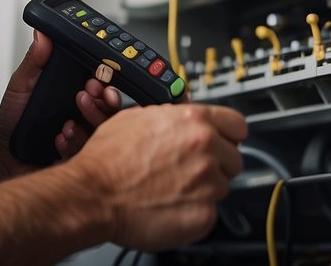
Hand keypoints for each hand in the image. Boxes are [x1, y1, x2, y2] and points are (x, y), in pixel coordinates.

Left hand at [0, 31, 120, 178]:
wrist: (6, 153)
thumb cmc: (15, 119)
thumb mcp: (20, 85)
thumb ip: (33, 61)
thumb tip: (41, 35)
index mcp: (74, 89)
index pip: (101, 80)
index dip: (105, 77)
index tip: (98, 76)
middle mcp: (84, 109)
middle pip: (111, 103)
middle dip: (105, 98)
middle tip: (87, 93)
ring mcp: (85, 131)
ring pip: (105, 126)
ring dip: (91, 119)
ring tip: (69, 121)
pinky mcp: (80, 152)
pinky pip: (89, 148)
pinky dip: (74, 142)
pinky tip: (60, 138)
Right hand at [67, 103, 248, 250]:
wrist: (93, 194)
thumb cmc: (108, 158)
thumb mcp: (141, 116)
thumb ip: (173, 117)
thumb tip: (183, 119)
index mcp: (195, 120)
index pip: (238, 125)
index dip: (228, 134)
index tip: (222, 141)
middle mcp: (206, 148)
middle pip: (234, 157)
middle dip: (216, 163)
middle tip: (189, 170)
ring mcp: (208, 182)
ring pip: (223, 186)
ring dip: (204, 188)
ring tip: (173, 189)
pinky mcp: (203, 215)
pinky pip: (210, 213)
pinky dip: (194, 213)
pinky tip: (171, 206)